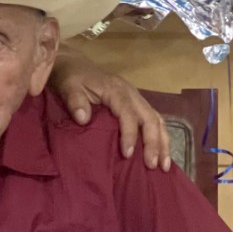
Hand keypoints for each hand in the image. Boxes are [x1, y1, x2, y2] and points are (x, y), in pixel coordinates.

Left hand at [52, 49, 170, 169]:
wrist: (76, 66)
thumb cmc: (72, 78)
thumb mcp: (68, 86)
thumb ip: (75, 101)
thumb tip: (83, 119)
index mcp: (116, 90)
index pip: (128, 113)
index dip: (130, 134)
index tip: (127, 154)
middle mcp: (132, 94)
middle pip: (150, 118)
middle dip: (153, 142)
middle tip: (151, 165)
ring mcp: (137, 99)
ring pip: (157, 120)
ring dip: (163, 143)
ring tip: (164, 166)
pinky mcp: (137, 105)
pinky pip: (155, 121)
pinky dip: (160, 138)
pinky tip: (162, 155)